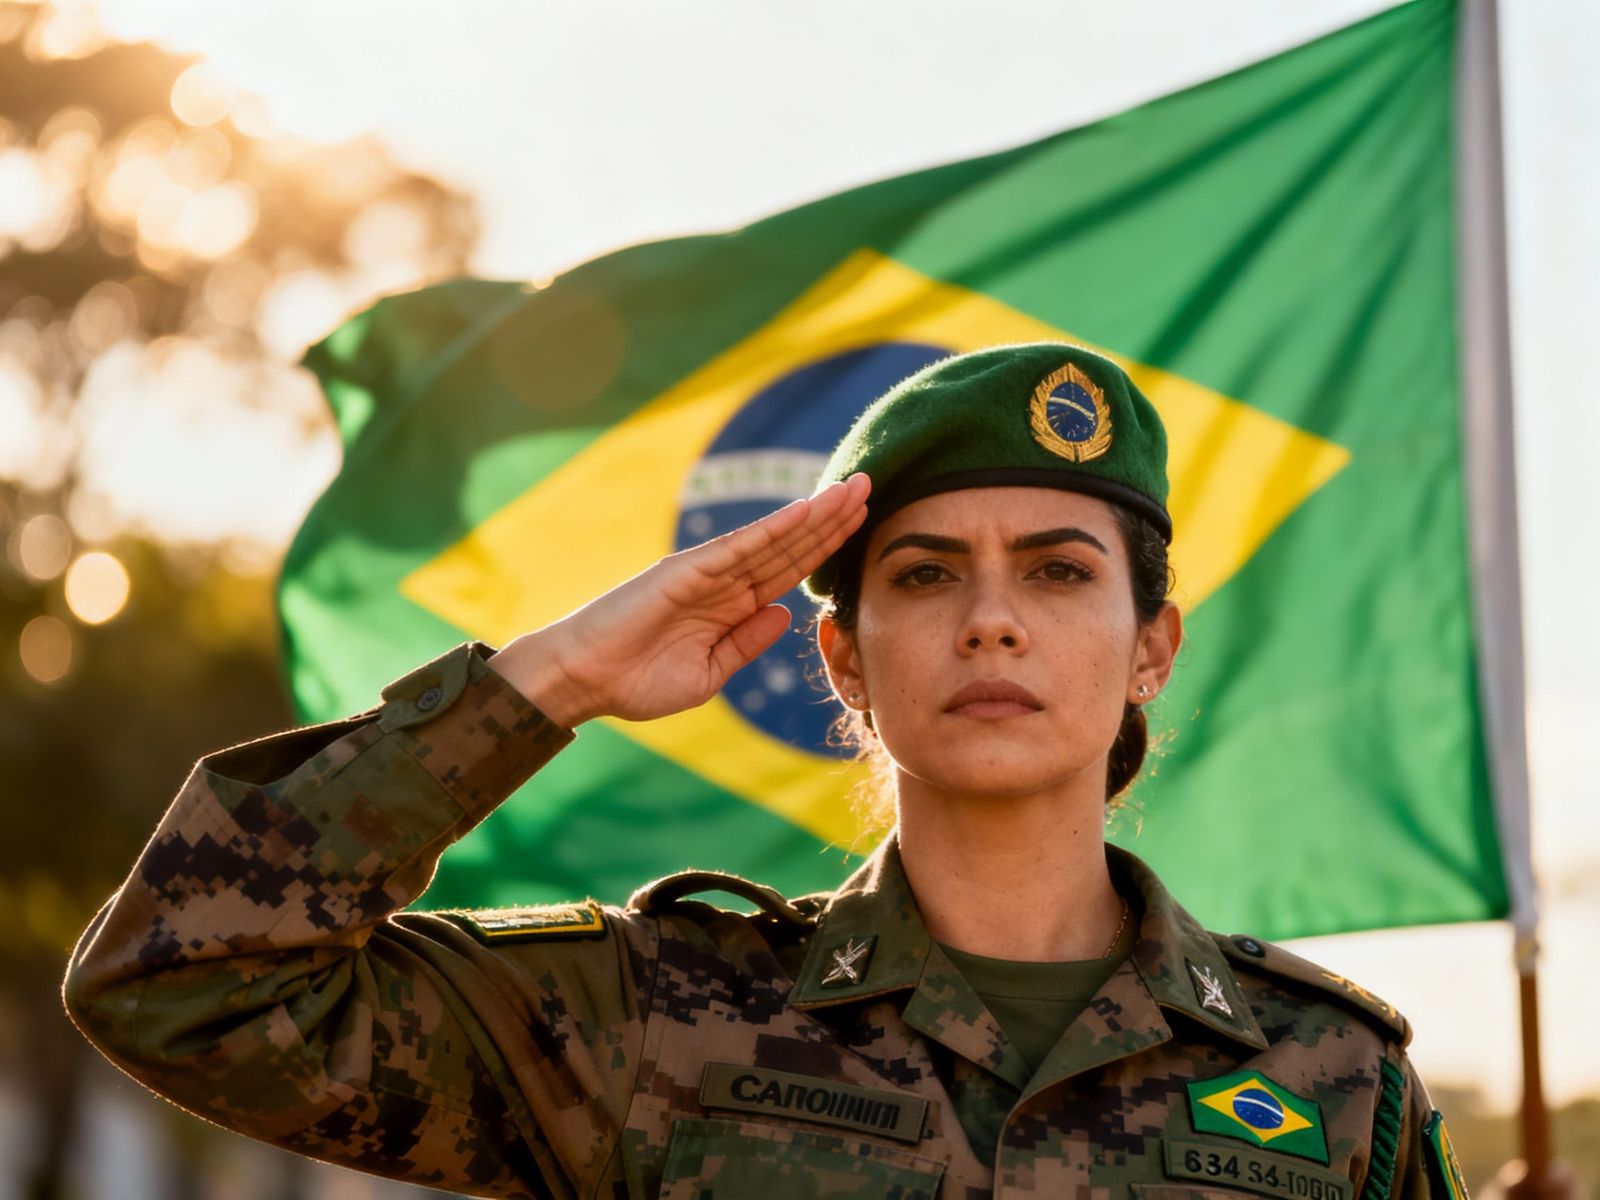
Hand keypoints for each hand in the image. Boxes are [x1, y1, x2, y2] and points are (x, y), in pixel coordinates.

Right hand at [489, 474, 869, 726]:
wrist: (585, 679)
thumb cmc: (637, 681)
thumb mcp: (710, 673)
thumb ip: (747, 643)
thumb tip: (785, 614)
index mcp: (732, 606)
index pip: (790, 569)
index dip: (826, 546)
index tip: (863, 523)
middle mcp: (724, 581)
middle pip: (790, 544)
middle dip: (832, 518)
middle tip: (871, 485)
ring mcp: (707, 571)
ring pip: (773, 538)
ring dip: (814, 514)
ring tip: (852, 490)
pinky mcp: (687, 570)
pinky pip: (740, 547)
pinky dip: (774, 528)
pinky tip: (806, 511)